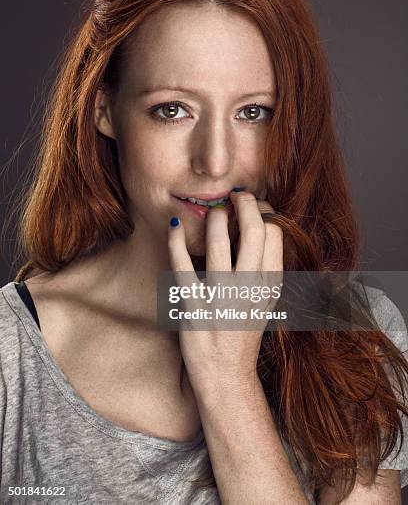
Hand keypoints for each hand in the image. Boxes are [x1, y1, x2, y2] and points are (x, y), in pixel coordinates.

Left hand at [167, 190, 282, 396]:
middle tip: (236, 195)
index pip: (275, 235)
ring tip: (214, 211)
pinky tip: (174, 225)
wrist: (226, 378)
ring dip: (215, 218)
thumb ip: (265, 269)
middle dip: (246, 204)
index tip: (253, 206)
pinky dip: (176, 241)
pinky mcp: (193, 308)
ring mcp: (221, 299)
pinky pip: (181, 266)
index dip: (264, 212)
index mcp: (270, 287)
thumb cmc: (243, 333)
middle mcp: (249, 290)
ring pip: (220, 242)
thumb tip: (260, 227)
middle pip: (255, 231)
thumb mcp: (265, 302)